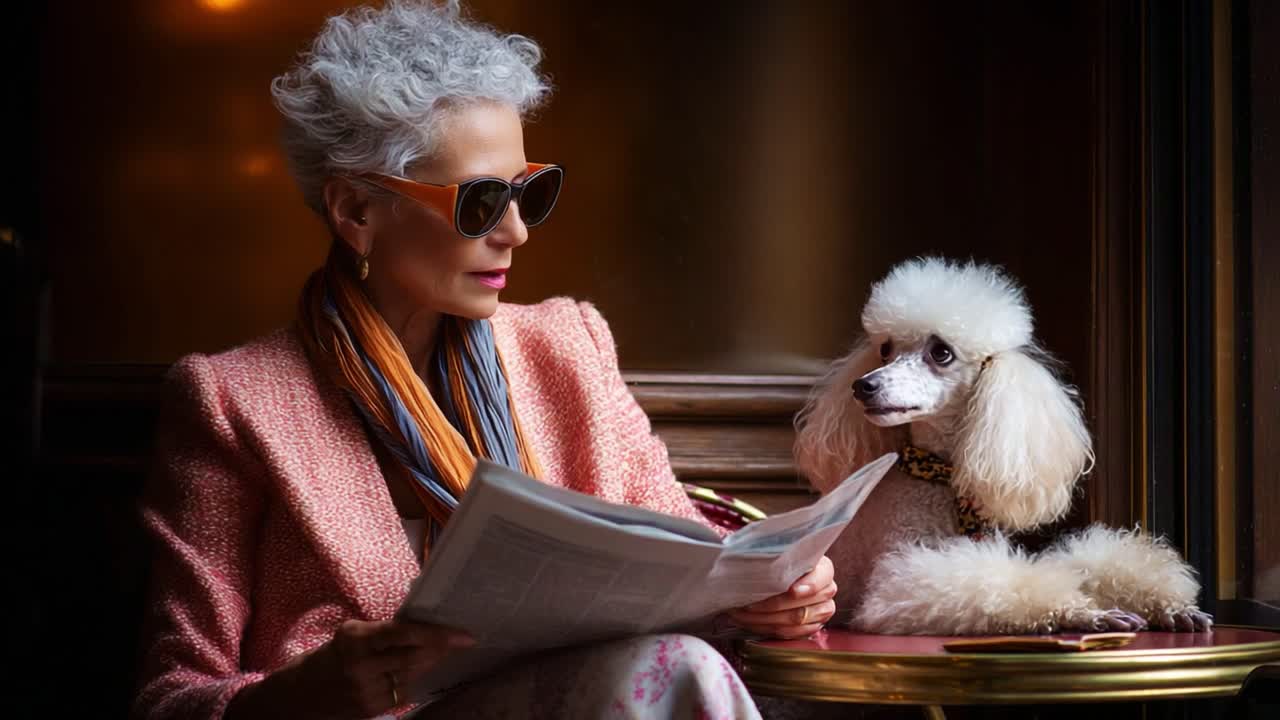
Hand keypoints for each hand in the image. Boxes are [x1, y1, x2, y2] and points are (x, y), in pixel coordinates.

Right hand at [227, 619, 473, 719]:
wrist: (297, 698)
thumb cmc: (328, 657)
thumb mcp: (350, 636)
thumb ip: (382, 632)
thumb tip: (422, 623)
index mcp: (355, 639)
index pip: (403, 633)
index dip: (435, 633)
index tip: (462, 634)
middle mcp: (361, 666)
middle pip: (414, 657)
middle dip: (441, 648)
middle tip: (462, 639)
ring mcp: (366, 691)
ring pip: (412, 675)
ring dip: (430, 663)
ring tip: (442, 651)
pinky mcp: (370, 710)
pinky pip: (402, 692)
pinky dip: (412, 679)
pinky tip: (416, 671)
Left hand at [725, 556, 836, 638]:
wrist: (782, 577)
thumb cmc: (779, 561)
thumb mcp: (780, 551)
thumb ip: (776, 553)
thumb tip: (754, 552)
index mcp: (824, 569)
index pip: (822, 578)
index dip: (808, 586)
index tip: (791, 590)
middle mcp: (827, 591)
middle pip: (803, 605)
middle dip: (772, 606)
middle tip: (748, 603)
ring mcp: (822, 611)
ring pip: (795, 621)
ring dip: (765, 619)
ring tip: (741, 613)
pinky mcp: (812, 627)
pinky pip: (791, 634)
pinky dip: (767, 628)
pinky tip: (749, 621)